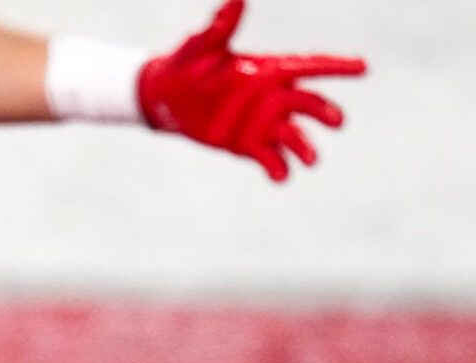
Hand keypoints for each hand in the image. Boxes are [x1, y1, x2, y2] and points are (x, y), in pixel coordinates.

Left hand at [138, 0, 364, 180]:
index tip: (363, 67)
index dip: (336, 66)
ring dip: (304, 147)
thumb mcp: (201, 47)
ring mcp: (262, 123)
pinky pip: (268, 157)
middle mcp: (272, 96)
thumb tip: (235, 0)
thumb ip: (220, 28)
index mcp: (268, 69)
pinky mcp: (248, 145)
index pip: (308, 65)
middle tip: (337, 122)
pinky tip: (280, 177)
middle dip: (323, 110)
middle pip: (306, 103)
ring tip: (311, 161)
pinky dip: (277, 168)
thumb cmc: (186, 65)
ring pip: (293, 135)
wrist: (166, 98)